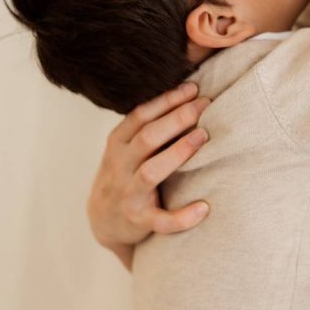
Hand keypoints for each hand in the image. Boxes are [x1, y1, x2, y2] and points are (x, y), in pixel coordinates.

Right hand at [87, 82, 211, 263]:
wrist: (104, 220)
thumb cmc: (126, 173)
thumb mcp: (127, 147)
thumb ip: (148, 127)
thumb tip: (188, 94)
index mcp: (117, 144)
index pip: (140, 115)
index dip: (167, 100)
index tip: (193, 89)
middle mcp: (120, 166)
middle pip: (147, 137)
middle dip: (177, 119)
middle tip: (205, 105)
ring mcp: (128, 194)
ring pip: (151, 172)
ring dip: (178, 153)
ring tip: (203, 136)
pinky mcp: (139, 220)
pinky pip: (161, 220)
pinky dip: (182, 217)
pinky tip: (204, 208)